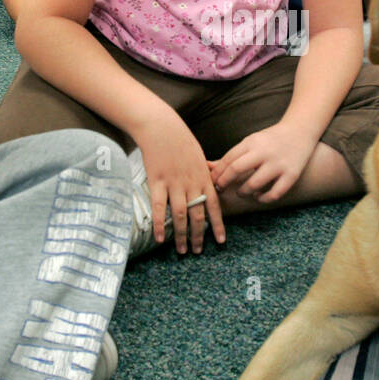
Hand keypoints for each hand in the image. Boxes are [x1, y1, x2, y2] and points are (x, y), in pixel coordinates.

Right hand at [136, 113, 225, 253]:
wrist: (161, 128)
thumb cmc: (180, 140)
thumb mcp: (198, 157)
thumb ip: (204, 175)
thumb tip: (208, 188)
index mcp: (204, 177)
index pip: (214, 206)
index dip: (218, 224)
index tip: (221, 241)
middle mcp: (192, 184)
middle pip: (199, 215)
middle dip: (199, 236)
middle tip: (198, 251)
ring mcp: (174, 184)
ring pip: (181, 215)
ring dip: (182, 235)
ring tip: (182, 250)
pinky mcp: (157, 182)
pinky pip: (159, 208)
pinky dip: (160, 225)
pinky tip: (159, 238)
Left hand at [210, 122, 318, 204]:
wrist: (300, 131)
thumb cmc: (269, 140)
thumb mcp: (250, 142)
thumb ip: (230, 156)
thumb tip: (207, 166)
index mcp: (252, 142)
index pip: (228, 159)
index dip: (217, 173)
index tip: (212, 182)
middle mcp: (264, 152)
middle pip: (236, 169)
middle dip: (224, 182)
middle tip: (219, 189)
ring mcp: (278, 164)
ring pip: (254, 184)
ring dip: (243, 192)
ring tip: (241, 192)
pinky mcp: (291, 175)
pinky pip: (274, 193)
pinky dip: (263, 198)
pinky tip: (258, 196)